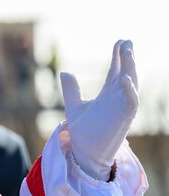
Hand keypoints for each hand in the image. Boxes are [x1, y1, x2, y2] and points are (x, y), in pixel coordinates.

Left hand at [60, 40, 137, 180]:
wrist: (83, 153)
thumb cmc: (83, 132)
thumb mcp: (74, 105)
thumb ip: (71, 89)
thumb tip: (65, 72)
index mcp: (107, 96)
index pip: (115, 72)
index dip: (118, 58)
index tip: (120, 42)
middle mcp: (116, 100)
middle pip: (125, 74)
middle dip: (127, 58)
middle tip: (127, 42)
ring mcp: (121, 108)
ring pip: (131, 85)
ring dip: (130, 69)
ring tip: (128, 52)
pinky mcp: (122, 119)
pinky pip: (131, 104)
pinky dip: (130, 92)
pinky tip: (126, 79)